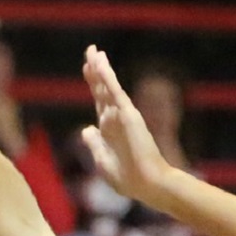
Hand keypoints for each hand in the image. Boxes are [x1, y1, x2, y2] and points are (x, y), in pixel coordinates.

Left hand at [80, 45, 175, 205]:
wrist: (149, 186)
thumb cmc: (128, 179)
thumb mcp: (102, 161)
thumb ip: (94, 143)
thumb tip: (86, 129)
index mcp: (108, 130)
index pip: (99, 100)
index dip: (93, 82)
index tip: (87, 66)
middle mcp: (114, 119)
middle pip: (101, 89)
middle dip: (94, 69)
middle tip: (90, 50)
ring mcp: (122, 116)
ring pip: (107, 87)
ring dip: (100, 69)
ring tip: (94, 51)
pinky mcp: (129, 116)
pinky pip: (115, 93)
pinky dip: (108, 78)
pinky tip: (101, 64)